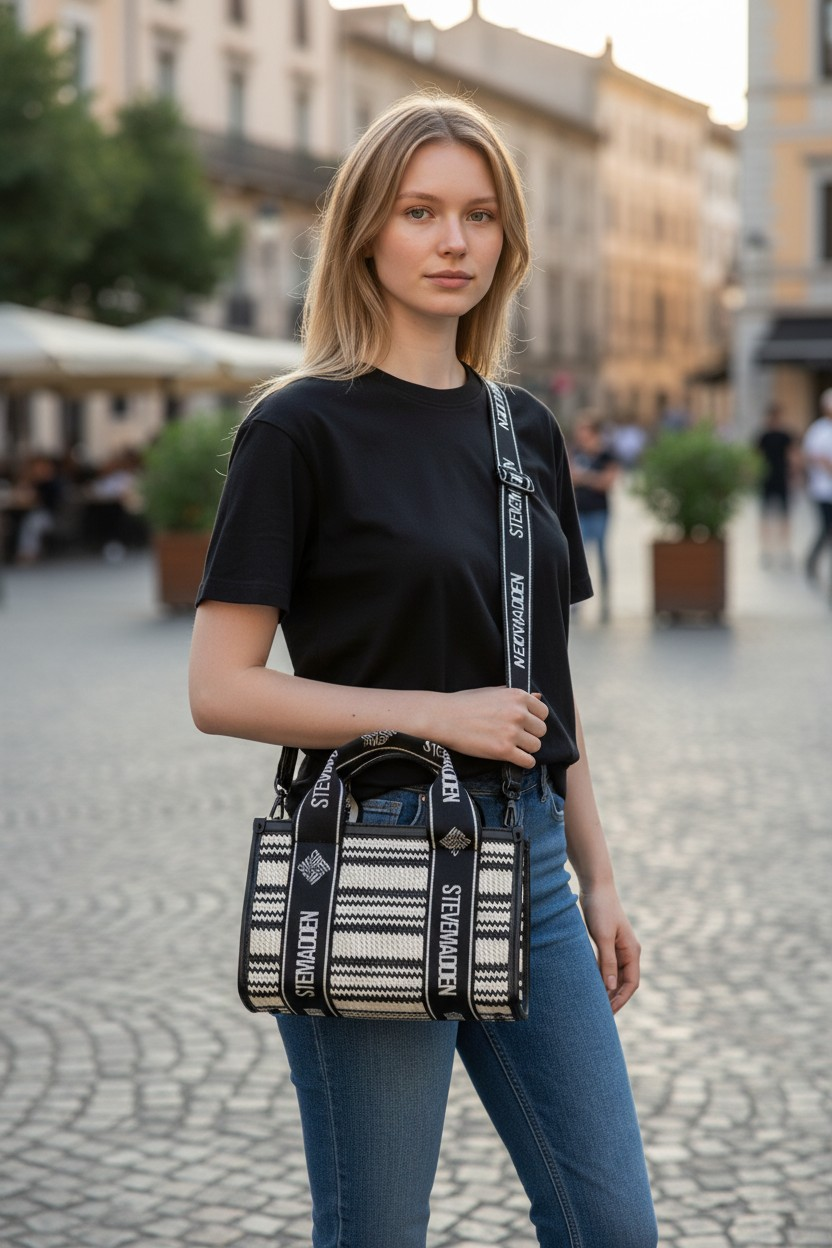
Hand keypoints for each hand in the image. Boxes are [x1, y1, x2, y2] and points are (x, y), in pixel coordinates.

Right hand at [434, 686, 547, 767]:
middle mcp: (518, 713)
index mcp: (517, 696)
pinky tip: (514, 757)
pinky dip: (523, 762)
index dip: (534, 719)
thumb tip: (538, 696)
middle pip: (541, 730)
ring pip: (536, 746)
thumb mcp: (493, 692)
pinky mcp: (503, 750)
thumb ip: (517, 696)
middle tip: (516, 736)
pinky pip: (528, 761)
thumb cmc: (465, 703)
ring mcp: (511, 732)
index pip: (543, 712)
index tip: (524, 723)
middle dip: (530, 734)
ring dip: (526, 748)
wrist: (444, 718)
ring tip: (512, 746)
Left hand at [579, 884, 640, 1013]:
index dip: (621, 999)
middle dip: (614, 998)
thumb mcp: (603, 937)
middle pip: (624, 982)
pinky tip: (590, 985)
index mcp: (632, 951)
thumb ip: (607, 962)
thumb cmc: (600, 909)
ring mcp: (619, 947)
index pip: (631, 984)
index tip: (608, 1012)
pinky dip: (600, 977)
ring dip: (607, 989)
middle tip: (600, 1014)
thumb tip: (610, 988)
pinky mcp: (608, 943)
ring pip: (615, 975)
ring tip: (595, 1004)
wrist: (595, 886)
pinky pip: (607, 966)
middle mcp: (629, 951)